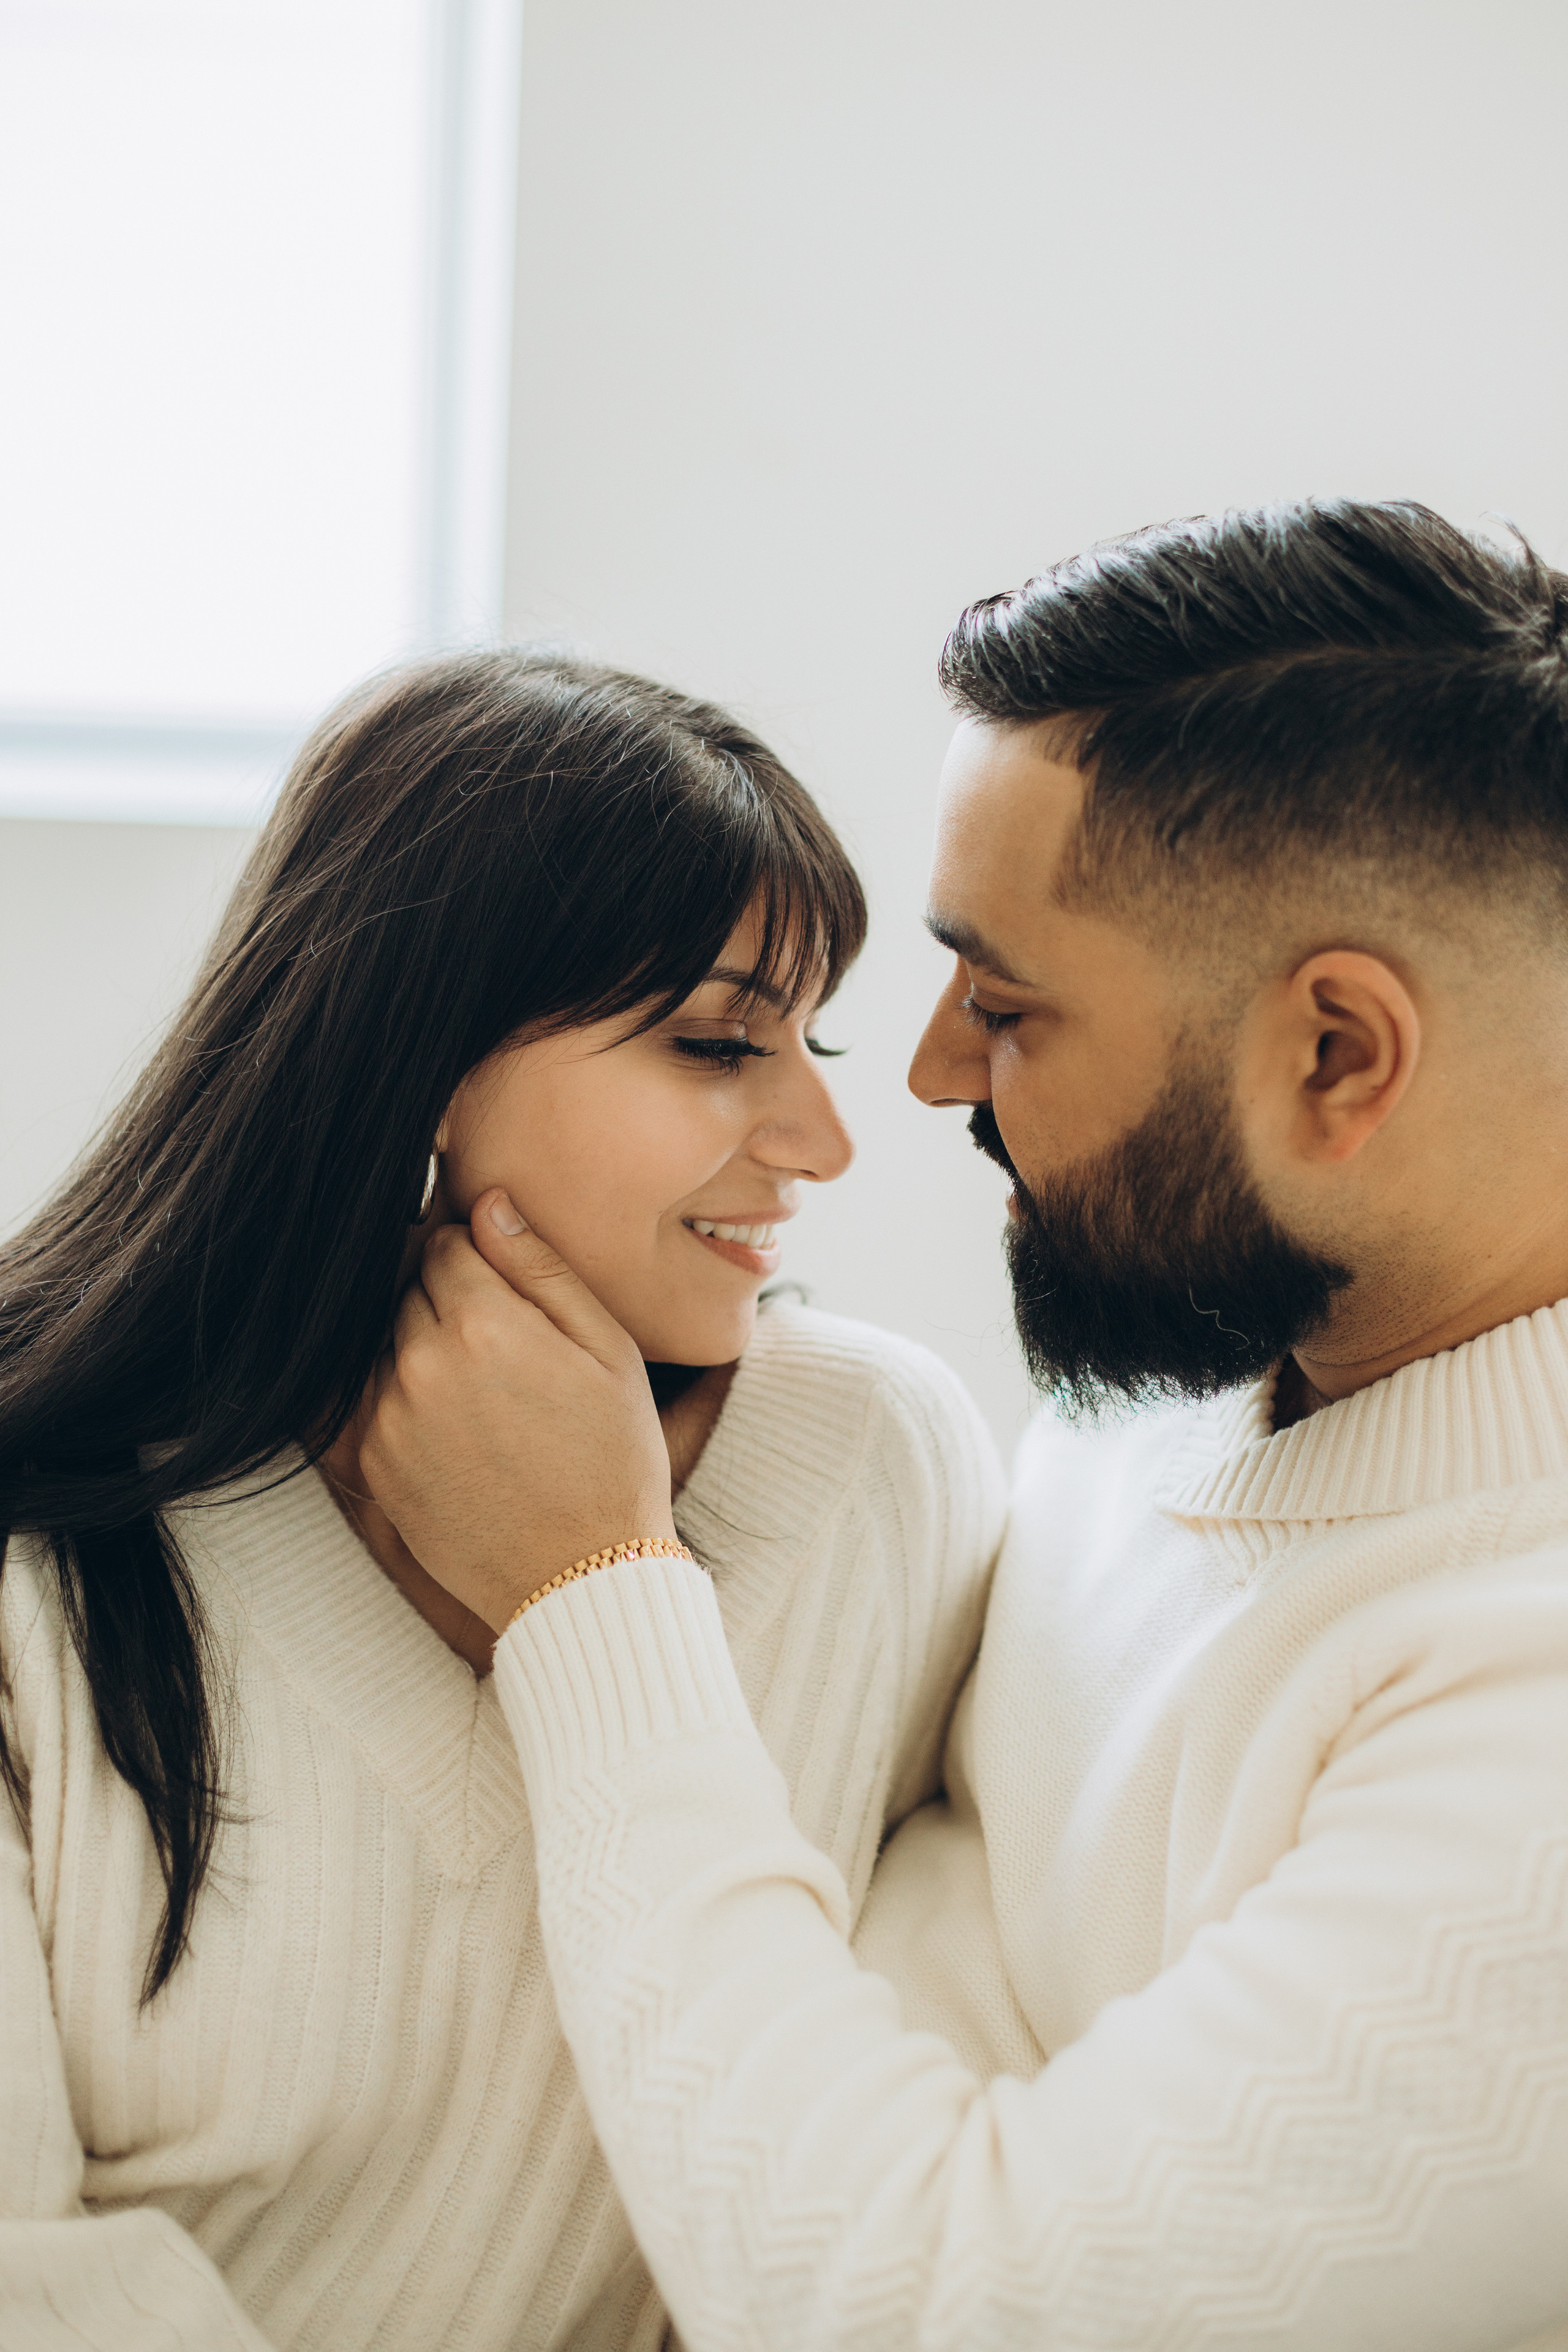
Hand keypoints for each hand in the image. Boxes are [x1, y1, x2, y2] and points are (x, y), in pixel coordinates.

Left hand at [359, 1189, 676, 1632]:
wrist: (583, 1577)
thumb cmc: (612, 1458)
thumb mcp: (608, 1351)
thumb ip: (542, 1268)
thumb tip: (488, 1204)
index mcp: (482, 1322)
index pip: (447, 1243)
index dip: (481, 1263)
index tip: (511, 1301)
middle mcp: (420, 1362)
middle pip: (411, 1290)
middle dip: (450, 1305)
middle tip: (506, 1355)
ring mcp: (388, 1415)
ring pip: (388, 1344)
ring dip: (423, 1353)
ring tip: (486, 1401)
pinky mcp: (372, 1462)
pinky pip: (372, 1400)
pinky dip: (406, 1403)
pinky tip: (461, 1435)